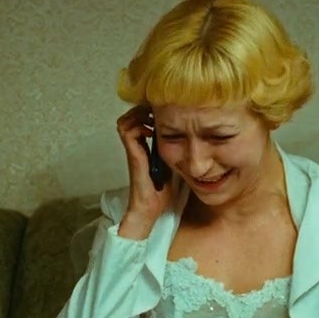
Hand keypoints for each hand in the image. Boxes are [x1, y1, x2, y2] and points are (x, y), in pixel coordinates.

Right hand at [116, 105, 174, 238]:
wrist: (150, 207)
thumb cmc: (162, 191)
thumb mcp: (172, 166)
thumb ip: (176, 154)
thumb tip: (192, 142)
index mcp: (145, 147)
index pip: (140, 120)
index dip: (149, 112)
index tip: (164, 111)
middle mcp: (136, 146)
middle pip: (131, 116)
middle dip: (144, 109)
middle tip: (158, 110)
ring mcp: (133, 150)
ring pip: (126, 121)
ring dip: (139, 115)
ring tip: (153, 117)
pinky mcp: (133, 155)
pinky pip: (128, 132)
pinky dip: (139, 126)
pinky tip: (151, 131)